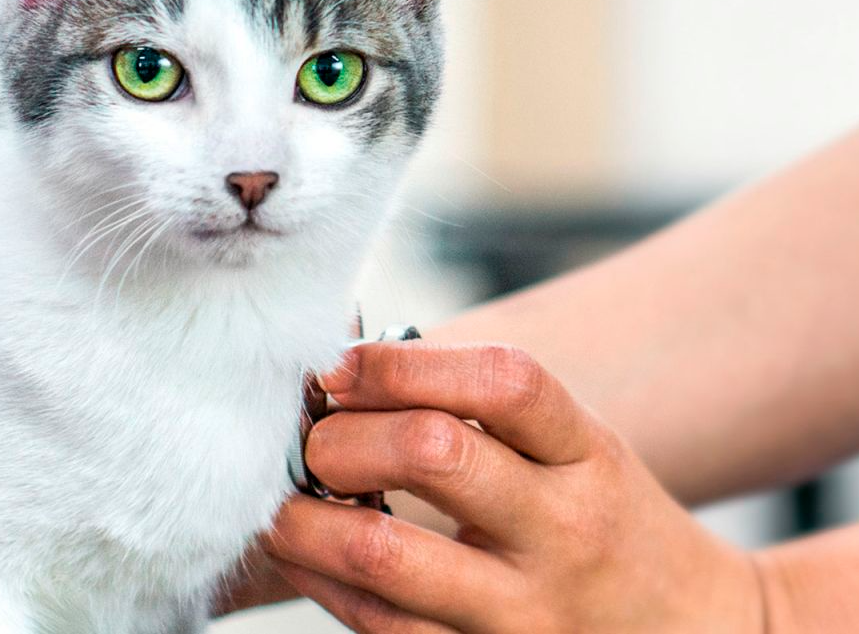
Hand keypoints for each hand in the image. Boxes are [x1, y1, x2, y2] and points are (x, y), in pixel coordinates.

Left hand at [262, 342, 765, 632]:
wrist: (690, 633)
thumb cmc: (604, 518)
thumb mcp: (574, 446)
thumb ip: (478, 408)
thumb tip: (346, 376)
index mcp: (586, 454)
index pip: (502, 382)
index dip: (403, 362)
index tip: (341, 366)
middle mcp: (564, 531)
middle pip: (435, 456)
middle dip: (344, 437)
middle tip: (313, 439)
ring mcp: (526, 613)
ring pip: (386, 557)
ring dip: (305, 520)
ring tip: (280, 499)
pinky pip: (381, 628)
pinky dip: (323, 584)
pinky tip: (307, 556)